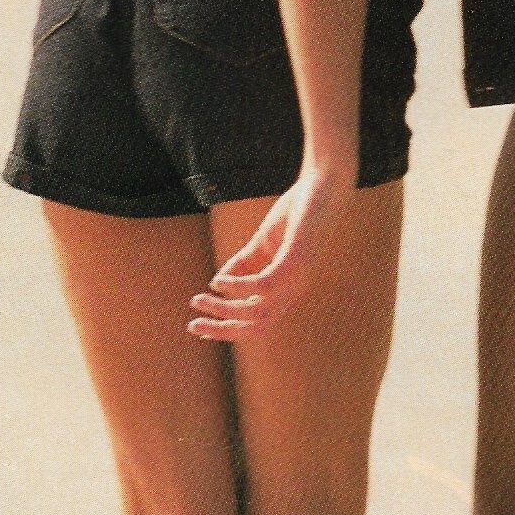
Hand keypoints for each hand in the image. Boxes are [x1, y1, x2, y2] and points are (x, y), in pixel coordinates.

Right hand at [187, 164, 355, 340]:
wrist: (322, 185)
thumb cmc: (297, 213)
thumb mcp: (262, 243)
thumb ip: (243, 263)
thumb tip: (216, 283)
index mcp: (287, 289)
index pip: (258, 321)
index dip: (229, 329)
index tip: (200, 330)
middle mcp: (294, 290)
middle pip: (257, 325)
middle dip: (223, 329)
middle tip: (192, 325)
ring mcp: (298, 278)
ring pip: (259, 311)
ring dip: (225, 308)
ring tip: (199, 299)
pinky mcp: (297, 261)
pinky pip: (265, 285)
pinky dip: (239, 287)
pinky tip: (218, 281)